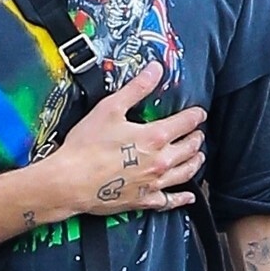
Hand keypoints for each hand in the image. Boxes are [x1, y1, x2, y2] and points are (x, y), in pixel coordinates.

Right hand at [47, 62, 204, 217]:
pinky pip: (169, 201)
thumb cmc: (86, 146)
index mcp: (155, 137)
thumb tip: (156, 69)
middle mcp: (160, 161)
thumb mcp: (110, 108)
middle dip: (196, 138)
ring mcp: (153, 183)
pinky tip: (188, 197)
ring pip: (185, 173)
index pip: (186, 123)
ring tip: (198, 157)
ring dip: (195, 163)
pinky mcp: (143, 201)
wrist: (69, 182)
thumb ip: (136, 88)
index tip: (199, 113)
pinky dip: (181, 198)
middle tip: (198, 134)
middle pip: (189, 148)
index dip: (196, 116)